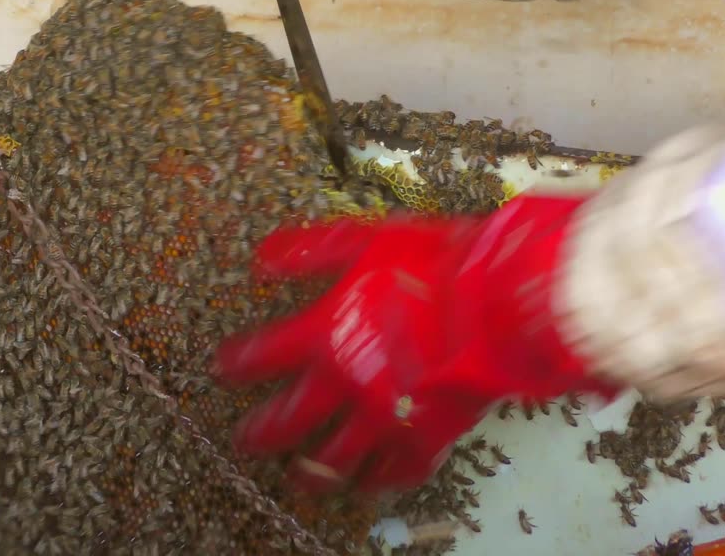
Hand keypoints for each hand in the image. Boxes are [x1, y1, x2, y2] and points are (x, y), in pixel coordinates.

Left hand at [214, 195, 618, 492]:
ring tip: (297, 478)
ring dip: (311, 472)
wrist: (500, 302)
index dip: (238, 363)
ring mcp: (384, 416)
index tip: (224, 368)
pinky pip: (395, 474)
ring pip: (335, 460)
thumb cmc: (439, 265)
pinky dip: (379, 483)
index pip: (264, 355)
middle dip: (261, 433)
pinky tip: (368, 486)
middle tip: (245, 441)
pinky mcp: (425, 437)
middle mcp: (347, 381)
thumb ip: (310, 251)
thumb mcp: (366, 238)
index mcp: (328, 333)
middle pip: (288, 420)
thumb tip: (262, 260)